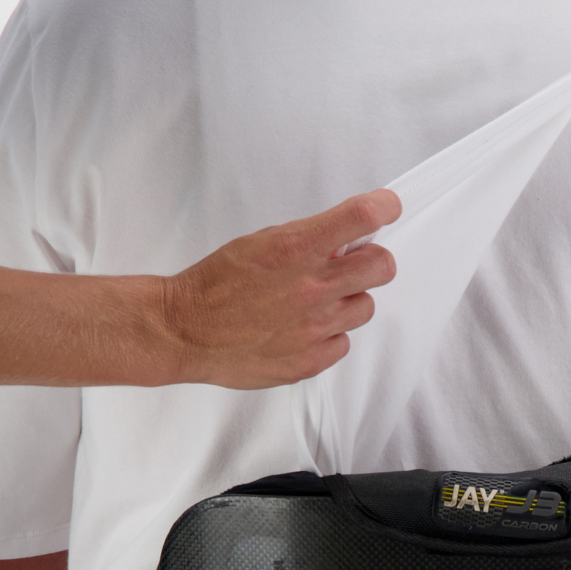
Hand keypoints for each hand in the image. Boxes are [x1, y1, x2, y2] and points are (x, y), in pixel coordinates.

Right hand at [160, 188, 400, 387]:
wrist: (184, 330)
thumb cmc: (216, 284)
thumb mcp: (261, 242)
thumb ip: (307, 240)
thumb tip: (345, 242)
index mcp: (296, 249)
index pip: (363, 217)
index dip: (384, 208)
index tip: (386, 208)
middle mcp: (311, 288)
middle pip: (382, 266)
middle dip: (371, 260)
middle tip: (351, 264)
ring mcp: (313, 328)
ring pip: (365, 307)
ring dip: (348, 300)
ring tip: (316, 302)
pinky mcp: (308, 361)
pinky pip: (342, 343)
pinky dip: (329, 335)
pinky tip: (302, 329)